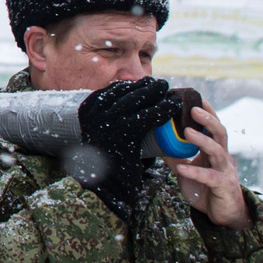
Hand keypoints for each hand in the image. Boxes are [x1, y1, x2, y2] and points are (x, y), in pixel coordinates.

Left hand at [73, 79, 181, 220]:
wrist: (90, 180)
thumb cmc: (120, 179)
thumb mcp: (142, 167)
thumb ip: (154, 154)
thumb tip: (172, 144)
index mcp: (127, 132)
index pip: (153, 112)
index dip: (167, 106)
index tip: (176, 101)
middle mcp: (111, 119)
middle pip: (136, 97)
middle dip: (152, 89)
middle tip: (164, 85)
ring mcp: (96, 113)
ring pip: (118, 92)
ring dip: (135, 86)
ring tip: (148, 82)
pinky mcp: (86, 112)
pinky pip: (102, 94)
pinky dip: (115, 89)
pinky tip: (126, 86)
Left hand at [165, 103, 249, 228]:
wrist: (224, 216)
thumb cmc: (206, 190)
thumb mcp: (188, 170)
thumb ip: (176, 156)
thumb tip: (157, 142)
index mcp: (215, 151)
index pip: (214, 127)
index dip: (208, 112)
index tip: (198, 98)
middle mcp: (222, 158)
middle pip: (220, 133)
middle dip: (208, 119)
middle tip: (194, 109)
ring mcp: (225, 171)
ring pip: (218, 151)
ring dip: (202, 140)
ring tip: (187, 131)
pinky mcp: (223, 186)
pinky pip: (209, 177)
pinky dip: (195, 171)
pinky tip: (181, 168)